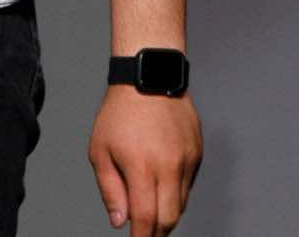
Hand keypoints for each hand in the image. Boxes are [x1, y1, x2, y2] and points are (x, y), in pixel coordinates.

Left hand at [89, 87, 201, 234]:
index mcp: (142, 167)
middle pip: (170, 217)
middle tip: (145, 234)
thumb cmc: (119, 113)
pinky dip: (176, 192)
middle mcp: (169, 166)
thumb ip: (111, 190)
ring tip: (151, 210)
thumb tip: (120, 221)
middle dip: (157, 232)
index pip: (147, 218)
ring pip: (182, 202)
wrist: (148, 77)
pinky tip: (162, 184)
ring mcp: (187, 159)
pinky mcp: (197, 152)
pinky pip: (189, 183)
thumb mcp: (100, 151)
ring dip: (167, 213)